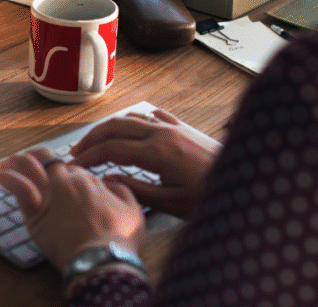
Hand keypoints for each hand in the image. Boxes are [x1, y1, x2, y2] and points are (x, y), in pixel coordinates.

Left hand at [0, 148, 144, 270]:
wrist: (101, 258)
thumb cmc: (118, 238)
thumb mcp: (133, 209)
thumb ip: (121, 189)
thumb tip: (110, 182)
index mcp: (88, 179)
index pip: (69, 168)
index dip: (63, 172)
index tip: (58, 178)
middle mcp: (66, 181)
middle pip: (46, 160)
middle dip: (35, 158)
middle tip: (27, 161)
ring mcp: (49, 193)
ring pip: (28, 166)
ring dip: (16, 162)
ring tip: (6, 164)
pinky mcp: (35, 210)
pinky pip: (16, 186)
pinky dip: (6, 177)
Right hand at [69, 110, 217, 217]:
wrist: (244, 180)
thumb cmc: (208, 195)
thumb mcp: (170, 202)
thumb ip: (136, 189)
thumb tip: (108, 180)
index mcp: (157, 151)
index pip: (111, 148)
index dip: (89, 156)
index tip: (74, 165)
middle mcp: (162, 132)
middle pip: (116, 126)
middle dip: (92, 137)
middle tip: (77, 151)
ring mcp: (173, 127)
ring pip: (132, 118)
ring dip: (111, 127)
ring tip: (97, 141)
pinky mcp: (183, 128)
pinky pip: (153, 116)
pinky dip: (135, 120)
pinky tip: (132, 127)